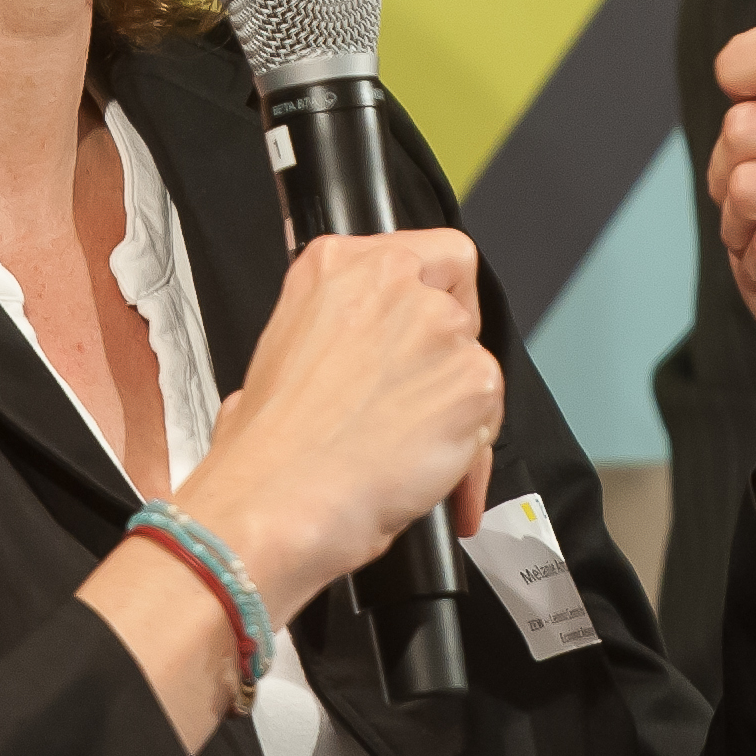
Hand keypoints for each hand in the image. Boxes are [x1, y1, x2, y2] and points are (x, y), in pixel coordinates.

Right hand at [78, 227, 502, 741]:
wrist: (277, 502)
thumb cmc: (265, 450)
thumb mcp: (274, 356)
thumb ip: (326, 333)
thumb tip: (340, 362)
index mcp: (335, 264)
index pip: (427, 253)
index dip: (433, 302)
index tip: (421, 341)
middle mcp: (391, 279)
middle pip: (460, 304)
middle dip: (447, 357)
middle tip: (416, 404)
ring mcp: (437, 326)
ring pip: (478, 363)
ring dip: (456, 410)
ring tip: (408, 457)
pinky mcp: (474, 378)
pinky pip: (491, 416)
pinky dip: (470, 454)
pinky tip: (426, 476)